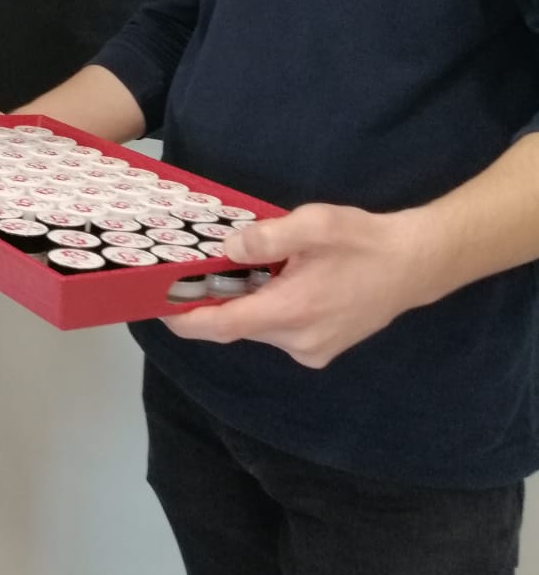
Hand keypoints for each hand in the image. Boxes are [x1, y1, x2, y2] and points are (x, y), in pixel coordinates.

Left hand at [163, 202, 432, 368]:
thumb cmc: (364, 241)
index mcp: (291, 313)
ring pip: (258, 327)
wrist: (415, 265)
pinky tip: (270, 280)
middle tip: (190, 272)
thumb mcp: (314, 224)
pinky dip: (265, 308)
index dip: (186, 320)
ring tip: (233, 268)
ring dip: (242, 303)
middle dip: (212, 302)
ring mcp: (312, 350)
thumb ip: (268, 237)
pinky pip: (279, 330)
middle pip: (237, 326)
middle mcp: (298, 342)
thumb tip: (228, 248)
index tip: (158, 309)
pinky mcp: (322, 348)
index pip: (223, 326)